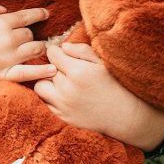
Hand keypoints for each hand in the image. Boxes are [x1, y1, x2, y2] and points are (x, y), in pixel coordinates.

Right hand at [0, 0, 56, 90]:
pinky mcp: (5, 74)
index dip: (39, 14)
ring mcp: (8, 58)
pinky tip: (53, 70)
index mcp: (1, 23)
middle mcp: (8, 40)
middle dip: (28, 34)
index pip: (28, 16)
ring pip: (35, 50)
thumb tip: (6, 9)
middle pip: (30, 35)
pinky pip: (29, 73)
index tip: (46, 14)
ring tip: (37, 48)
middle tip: (24, 36)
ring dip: (38, 48)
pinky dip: (42, 72)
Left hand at [33, 42, 163, 150]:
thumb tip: (62, 46)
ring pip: (40, 87)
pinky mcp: (62, 117)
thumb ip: (81, 51)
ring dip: (47, 83)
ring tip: (60, 84)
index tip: (63, 56)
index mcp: (78, 71)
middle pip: (45, 69)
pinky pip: (45, 103)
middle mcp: (67, 88)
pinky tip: (64, 97)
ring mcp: (63, 105)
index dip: (57, 52)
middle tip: (64, 70)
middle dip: (52, 67)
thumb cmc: (115, 85)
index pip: (52, 53)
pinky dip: (51, 98)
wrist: (124, 116)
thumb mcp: (102, 63)